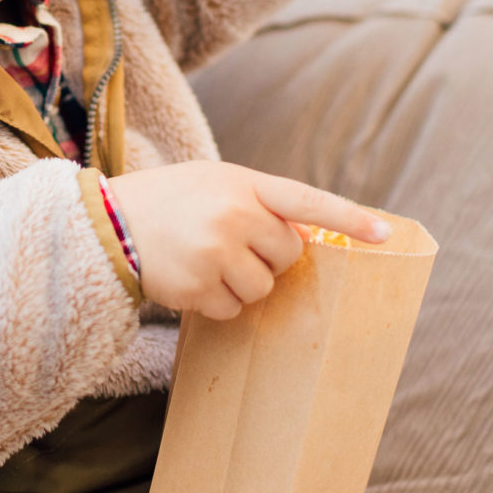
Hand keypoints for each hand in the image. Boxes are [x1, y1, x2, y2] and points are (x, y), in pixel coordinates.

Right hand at [107, 160, 389, 319]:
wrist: (107, 223)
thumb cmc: (168, 201)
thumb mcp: (214, 183)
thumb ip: (258, 202)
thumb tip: (304, 239)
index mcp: (242, 183)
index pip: (306, 201)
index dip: (348, 218)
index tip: (385, 234)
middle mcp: (234, 215)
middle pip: (287, 255)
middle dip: (267, 257)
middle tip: (230, 245)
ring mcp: (217, 253)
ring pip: (263, 288)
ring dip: (242, 283)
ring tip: (205, 262)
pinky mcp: (199, 287)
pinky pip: (233, 309)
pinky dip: (217, 302)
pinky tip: (190, 280)